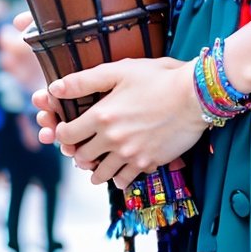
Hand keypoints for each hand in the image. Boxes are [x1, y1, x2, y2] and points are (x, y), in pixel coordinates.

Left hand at [33, 58, 207, 190]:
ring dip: (95, 170)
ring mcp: (130, 155)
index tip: (68, 130)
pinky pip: (124, 180)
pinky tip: (121, 169)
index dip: (63, 133)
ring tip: (98, 163)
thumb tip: (55, 88)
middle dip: (78, 152)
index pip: (67, 135)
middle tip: (83, 147)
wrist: (195, 96)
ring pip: (100, 174)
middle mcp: (112, 140)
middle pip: (81, 157)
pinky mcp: (147, 164)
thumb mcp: (120, 71)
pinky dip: (118, 178)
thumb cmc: (158, 78)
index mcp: (101, 116)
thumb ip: (85, 80)